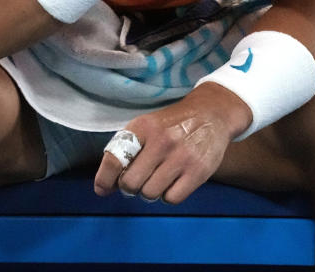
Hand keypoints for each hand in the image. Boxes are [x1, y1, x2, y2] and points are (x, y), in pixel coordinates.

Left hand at [94, 83, 249, 203]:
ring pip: (150, 193)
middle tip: (138, 181)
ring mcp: (182, 157)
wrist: (212, 115)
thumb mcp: (147, 125)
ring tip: (157, 179)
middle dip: (130, 187)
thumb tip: (104, 186)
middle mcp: (161, 141)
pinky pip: (171, 199)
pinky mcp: (199, 171)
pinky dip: (168, 196)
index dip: (104, 179)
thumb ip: (126, 150)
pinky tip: (172, 183)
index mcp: (143, 127)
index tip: (103, 189)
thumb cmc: (172, 124)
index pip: (114, 159)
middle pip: (130, 183)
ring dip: (149, 192)